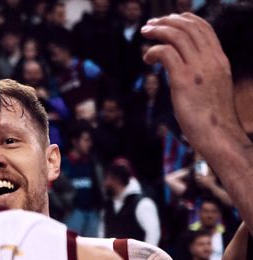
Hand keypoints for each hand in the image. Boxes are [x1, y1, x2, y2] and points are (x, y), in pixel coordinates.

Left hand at [142, 14, 240, 157]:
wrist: (219, 135)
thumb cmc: (212, 118)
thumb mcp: (212, 89)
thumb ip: (201, 75)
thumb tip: (180, 71)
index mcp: (219, 60)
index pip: (204, 29)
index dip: (185, 19)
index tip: (168, 20)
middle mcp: (211, 60)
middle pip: (189, 27)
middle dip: (167, 21)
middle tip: (149, 25)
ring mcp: (199, 69)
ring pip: (177, 36)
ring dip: (158, 31)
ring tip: (144, 34)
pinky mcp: (185, 81)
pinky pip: (166, 53)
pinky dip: (153, 51)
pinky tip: (147, 59)